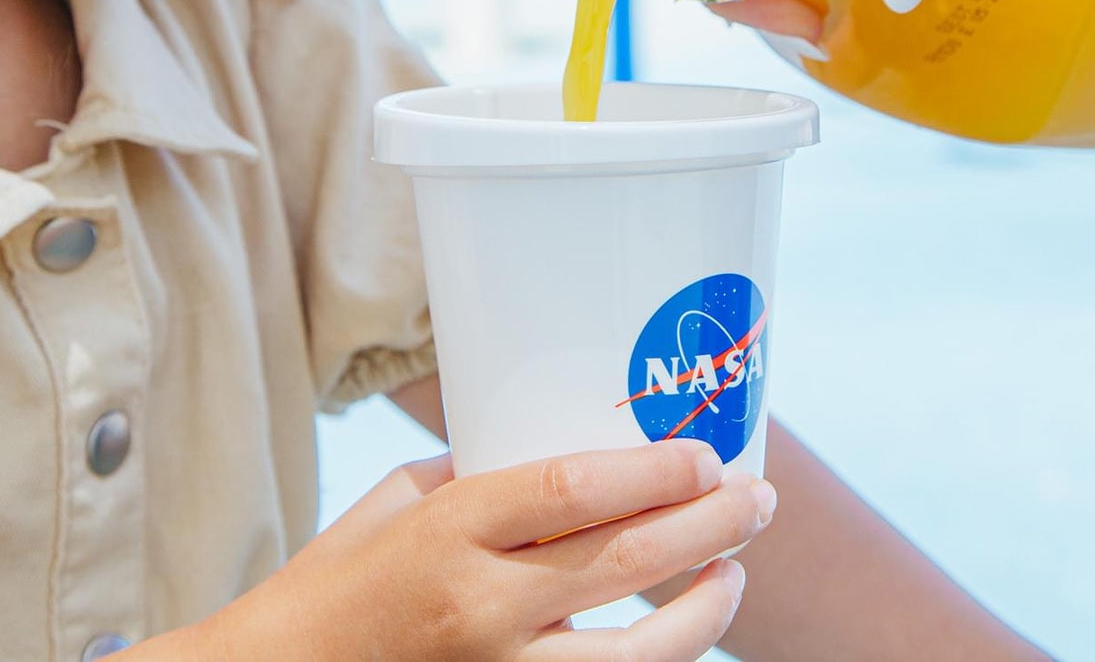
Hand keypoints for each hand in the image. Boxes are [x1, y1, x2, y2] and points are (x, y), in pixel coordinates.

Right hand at [176, 439, 773, 660]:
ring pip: (636, 656)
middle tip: (755, 500)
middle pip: (624, 561)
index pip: (572, 492)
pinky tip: (679, 633)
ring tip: (734, 574)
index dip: (653, 472)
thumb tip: (570, 452)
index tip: (704, 456)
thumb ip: (483, 476)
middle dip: (708, 528)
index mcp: (450, 532)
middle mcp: (481, 608)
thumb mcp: (400, 502)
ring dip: (704, 610)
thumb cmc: (338, 579)